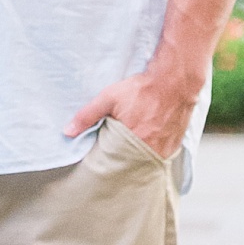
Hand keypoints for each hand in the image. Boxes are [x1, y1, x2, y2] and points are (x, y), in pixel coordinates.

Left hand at [66, 55, 203, 160]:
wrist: (175, 80)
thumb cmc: (142, 88)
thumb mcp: (110, 98)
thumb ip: (87, 115)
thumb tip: (67, 131)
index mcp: (132, 141)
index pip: (114, 161)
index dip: (108, 158)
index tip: (103, 154)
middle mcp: (150, 149)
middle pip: (131, 164)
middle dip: (123, 160)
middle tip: (119, 150)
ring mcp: (165, 149)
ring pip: (147, 161)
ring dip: (139, 157)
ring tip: (134, 146)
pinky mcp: (175, 145)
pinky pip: (161, 157)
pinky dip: (153, 152)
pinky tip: (149, 143)